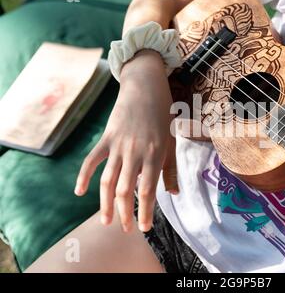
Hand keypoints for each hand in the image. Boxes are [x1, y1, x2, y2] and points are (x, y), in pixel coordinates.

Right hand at [74, 49, 177, 232]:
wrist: (146, 87)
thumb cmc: (163, 116)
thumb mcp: (171, 142)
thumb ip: (170, 169)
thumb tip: (173, 193)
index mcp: (154, 154)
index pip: (148, 190)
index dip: (146, 212)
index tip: (144, 228)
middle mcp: (135, 152)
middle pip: (126, 190)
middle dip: (125, 213)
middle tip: (126, 229)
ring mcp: (118, 145)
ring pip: (108, 180)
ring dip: (105, 203)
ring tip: (106, 221)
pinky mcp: (106, 138)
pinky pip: (91, 160)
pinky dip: (83, 176)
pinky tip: (79, 192)